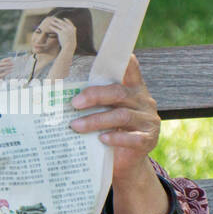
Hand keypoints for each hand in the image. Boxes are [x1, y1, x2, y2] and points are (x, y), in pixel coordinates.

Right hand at [0, 56, 16, 81]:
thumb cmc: (2, 76)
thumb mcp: (5, 71)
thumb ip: (8, 67)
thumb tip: (13, 63)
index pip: (1, 61)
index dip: (6, 59)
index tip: (10, 58)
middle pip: (0, 64)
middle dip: (6, 63)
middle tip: (12, 63)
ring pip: (0, 68)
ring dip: (6, 67)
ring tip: (12, 67)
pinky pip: (1, 74)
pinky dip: (6, 72)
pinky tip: (11, 71)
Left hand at [40, 15, 76, 52]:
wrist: (69, 47)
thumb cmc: (71, 43)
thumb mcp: (72, 37)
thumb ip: (71, 33)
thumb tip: (70, 30)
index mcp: (73, 29)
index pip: (70, 23)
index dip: (67, 20)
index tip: (64, 19)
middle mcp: (69, 28)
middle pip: (63, 23)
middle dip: (58, 20)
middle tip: (55, 18)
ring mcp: (65, 30)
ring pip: (59, 25)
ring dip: (55, 22)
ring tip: (51, 21)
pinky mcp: (61, 33)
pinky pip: (56, 29)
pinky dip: (52, 27)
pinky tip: (50, 26)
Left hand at [68, 54, 160, 186]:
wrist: (125, 163)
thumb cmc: (110, 131)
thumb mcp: (105, 112)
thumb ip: (97, 101)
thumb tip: (64, 94)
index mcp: (134, 89)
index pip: (131, 69)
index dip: (122, 59)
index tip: (105, 50)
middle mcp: (144, 101)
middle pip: (119, 92)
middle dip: (95, 96)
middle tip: (74, 103)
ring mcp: (148, 120)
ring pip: (122, 115)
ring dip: (96, 120)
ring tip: (76, 126)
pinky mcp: (148, 140)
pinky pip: (132, 137)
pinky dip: (115, 137)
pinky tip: (101, 139)